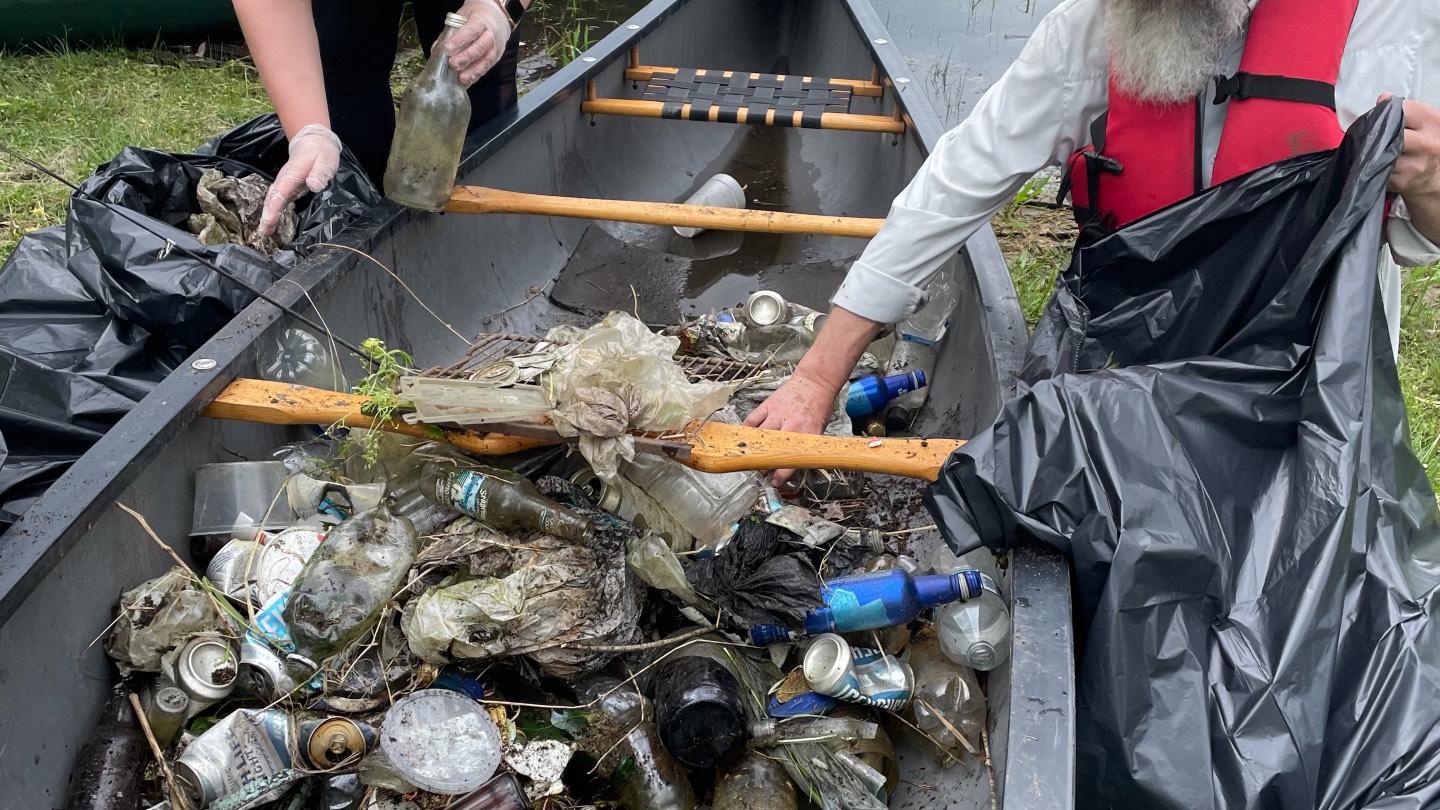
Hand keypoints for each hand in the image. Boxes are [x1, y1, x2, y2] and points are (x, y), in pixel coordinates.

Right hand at [259, 124, 340, 235]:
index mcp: (290, 175)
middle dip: (266, 217)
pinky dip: (274, 212)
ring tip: (266, 233)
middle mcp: (283, 180)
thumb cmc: (321, 153)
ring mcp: (284, 184)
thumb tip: (313, 185)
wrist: (314, 142)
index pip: (279, 194)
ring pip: (272, 201)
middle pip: (271, 200)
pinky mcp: (287, 187)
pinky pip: (278, 201)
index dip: (273, 210)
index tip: (267, 223)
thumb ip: (319, 173)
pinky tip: (274, 223)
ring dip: (268, 216)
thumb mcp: (325, 161)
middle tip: (263, 234)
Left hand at [447, 0, 512, 86]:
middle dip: (465, 58)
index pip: (471, 31)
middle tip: (452, 64)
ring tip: (461, 78)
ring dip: (473, 71)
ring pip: (485, 61)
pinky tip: (467, 81)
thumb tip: (437, 51)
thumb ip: (450, 33)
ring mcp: (495, 48)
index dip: (459, 41)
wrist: (497, 19)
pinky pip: (486, 69)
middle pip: (480, 48)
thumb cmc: (476, 18)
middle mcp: (490, 35)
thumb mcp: (462, 18)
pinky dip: (476, 76)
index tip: (447, 49)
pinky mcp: (495, 59)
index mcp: (481, 22)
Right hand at [743, 369, 842, 485]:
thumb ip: (805, 447)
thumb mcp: (819, 431)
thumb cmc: (819, 407)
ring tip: (753, 458)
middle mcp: (790, 426)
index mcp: (806, 435)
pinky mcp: (767, 405)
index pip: (789, 461)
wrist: (815, 382)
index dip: (780, 475)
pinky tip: (745, 438)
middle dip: (764, 465)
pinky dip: (746, 431)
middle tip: (762, 472)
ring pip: (759, 437)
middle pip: (770, 451)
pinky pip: (751, 420)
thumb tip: (794, 465)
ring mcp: (776, 415)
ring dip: (754, 451)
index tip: (775, 482)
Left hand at [1380, 95, 1439, 198]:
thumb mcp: (1422, 121)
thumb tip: (1383, 98)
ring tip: (1375, 150)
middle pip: (1389, 133)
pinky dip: (1373, 166)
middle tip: (1372, 136)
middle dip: (1377, 134)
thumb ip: (1403, 109)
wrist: (1435, 174)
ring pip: (1380, 152)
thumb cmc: (1426, 142)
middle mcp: (1428, 143)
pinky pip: (1378, 169)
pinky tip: (1378, 163)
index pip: (1401, 110)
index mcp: (1433, 122)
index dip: (1386, 113)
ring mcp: (1416, 164)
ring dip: (1372, 151)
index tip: (1382, 118)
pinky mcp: (1402, 180)